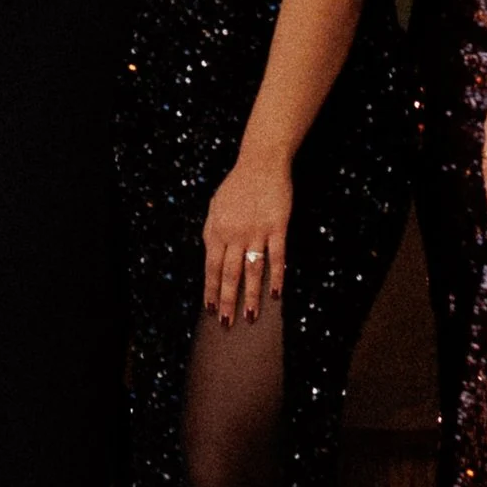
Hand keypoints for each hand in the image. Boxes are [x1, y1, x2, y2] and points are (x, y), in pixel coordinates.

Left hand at [202, 151, 290, 326]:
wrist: (261, 163)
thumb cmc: (237, 186)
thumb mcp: (215, 208)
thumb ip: (212, 232)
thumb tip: (211, 257)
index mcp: (216, 230)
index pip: (211, 267)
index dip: (211, 289)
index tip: (209, 309)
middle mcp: (233, 234)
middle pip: (229, 274)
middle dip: (226, 301)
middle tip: (226, 322)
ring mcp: (255, 231)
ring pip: (251, 270)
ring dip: (250, 295)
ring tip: (249, 317)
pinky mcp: (276, 227)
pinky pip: (276, 257)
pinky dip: (276, 277)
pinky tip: (275, 294)